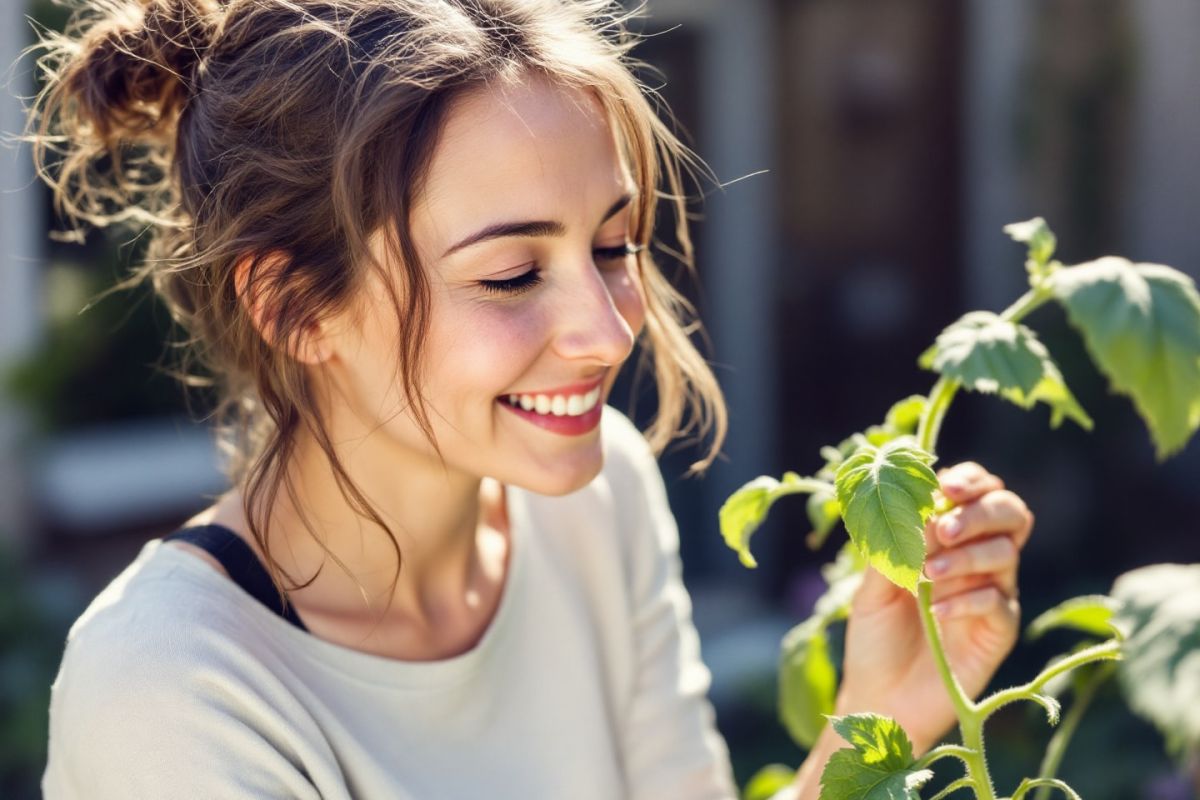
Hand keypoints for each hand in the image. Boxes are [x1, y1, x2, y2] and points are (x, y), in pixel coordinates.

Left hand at [834, 461, 1034, 753]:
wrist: (880, 696)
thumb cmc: (874, 637)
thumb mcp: (871, 586)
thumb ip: (893, 547)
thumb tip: (920, 507)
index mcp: (946, 538)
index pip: (976, 491)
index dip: (970, 481)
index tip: (947, 489)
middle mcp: (977, 559)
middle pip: (1009, 512)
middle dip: (979, 512)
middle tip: (943, 530)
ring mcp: (993, 593)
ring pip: (1006, 553)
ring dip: (967, 557)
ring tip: (928, 576)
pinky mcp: (999, 631)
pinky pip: (1000, 602)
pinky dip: (969, 600)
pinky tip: (937, 613)